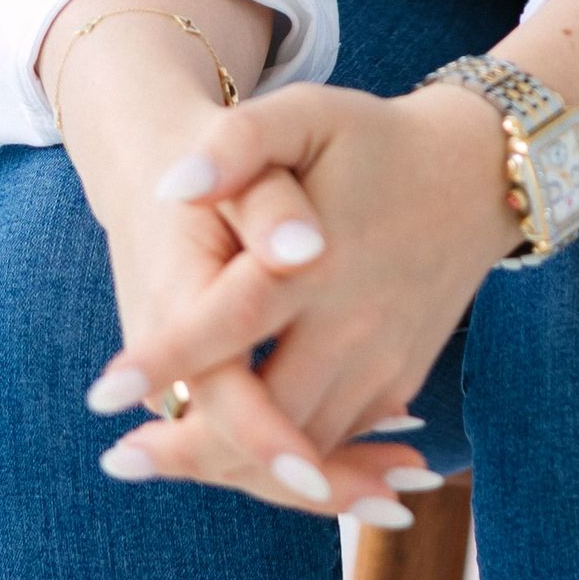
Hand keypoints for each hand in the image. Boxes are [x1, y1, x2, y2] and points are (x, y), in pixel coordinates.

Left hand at [92, 81, 519, 497]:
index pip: (234, 322)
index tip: (102, 393)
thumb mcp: (308, 113)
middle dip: (191, 448)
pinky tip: (237, 461)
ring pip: (305, 443)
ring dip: (236, 466)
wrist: (477, 173)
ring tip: (160, 463)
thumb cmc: (373, 139)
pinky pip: (341, 439)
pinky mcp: (400, 378)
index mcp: (321, 259)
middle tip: (120, 459)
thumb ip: (241, 141)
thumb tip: (173, 185)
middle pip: (268, 414)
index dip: (168, 360)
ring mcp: (383, 359)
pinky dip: (290, 461)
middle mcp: (355, 322)